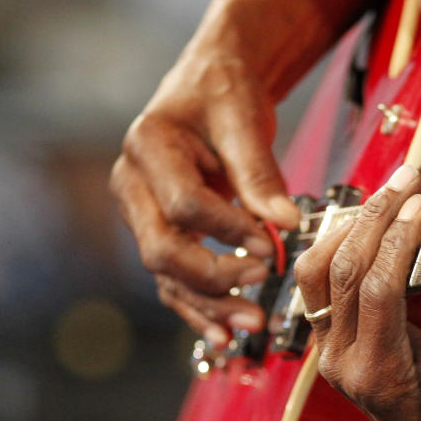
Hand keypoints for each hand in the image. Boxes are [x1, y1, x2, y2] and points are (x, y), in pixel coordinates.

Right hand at [110, 41, 299, 344]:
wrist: (209, 85)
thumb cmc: (223, 93)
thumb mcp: (244, 120)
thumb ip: (260, 174)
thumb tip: (287, 223)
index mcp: (147, 146)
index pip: (184, 205)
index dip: (229, 230)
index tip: (273, 244)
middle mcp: (132, 184)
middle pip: (162, 249)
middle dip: (213, 278)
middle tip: (261, 287)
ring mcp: (141, 214)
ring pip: (166, 275)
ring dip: (208, 305)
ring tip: (251, 325)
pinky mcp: (160, 235)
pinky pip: (173, 280)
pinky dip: (199, 308)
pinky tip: (223, 334)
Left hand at [294, 165, 420, 420]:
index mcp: (380, 374)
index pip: (377, 292)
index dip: (398, 240)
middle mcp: (342, 363)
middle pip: (340, 274)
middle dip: (373, 218)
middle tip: (406, 179)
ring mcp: (329, 351)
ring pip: (315, 274)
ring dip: (346, 228)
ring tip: (385, 196)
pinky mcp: (329, 339)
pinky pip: (317, 284)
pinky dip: (337, 246)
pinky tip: (367, 222)